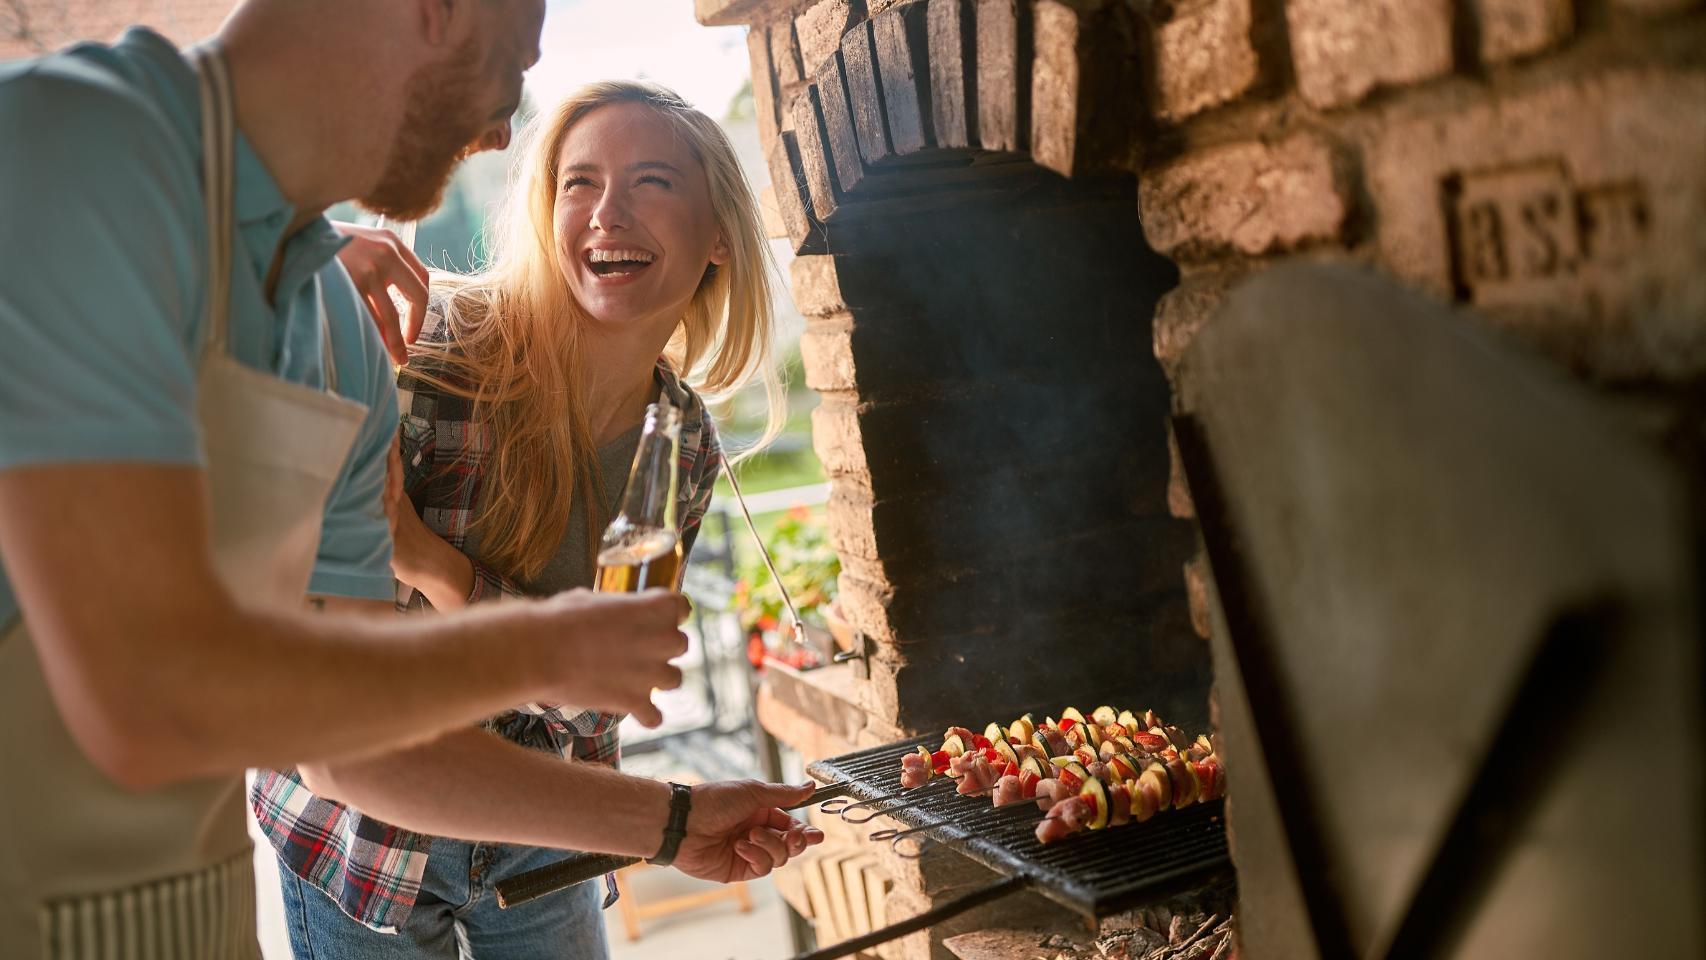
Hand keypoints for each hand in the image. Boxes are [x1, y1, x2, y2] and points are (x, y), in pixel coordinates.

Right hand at [332, 221, 428, 365]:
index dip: (422, 305)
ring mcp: (370, 268)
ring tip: (394, 358)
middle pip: (417, 297)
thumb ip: (380, 263)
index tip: (414, 322)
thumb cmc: (324, 242)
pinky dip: (370, 336)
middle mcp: (387, 252)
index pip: (422, 276)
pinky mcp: (352, 282)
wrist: (292, 232)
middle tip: (408, 346)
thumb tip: (394, 310)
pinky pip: (367, 318)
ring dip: (394, 342)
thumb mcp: (360, 242)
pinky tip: (367, 346)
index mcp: (392, 241)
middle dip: (415, 326)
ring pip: (391, 316)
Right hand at [535, 588, 690, 726]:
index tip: (654, 619)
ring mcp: (653, 673)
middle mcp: (665, 639)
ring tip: (632, 678)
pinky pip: (655, 716)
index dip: (668, 614)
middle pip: (680, 644)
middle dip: (661, 647)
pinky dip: (646, 716)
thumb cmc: (563, 618)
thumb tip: (617, 616)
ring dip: (657, 679)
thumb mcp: (596, 600)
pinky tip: (633, 710)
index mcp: (657, 607)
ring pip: (674, 679)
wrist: (540, 652)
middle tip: (635, 649)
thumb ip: (621, 610)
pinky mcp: (637, 702)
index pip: (682, 607)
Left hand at [669, 780, 824, 881]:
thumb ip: (784, 794)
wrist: (684, 822)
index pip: (792, 824)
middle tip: (795, 837)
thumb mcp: (753, 792)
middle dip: (796, 841)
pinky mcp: (738, 870)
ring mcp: (748, 852)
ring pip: (779, 857)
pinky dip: (755, 855)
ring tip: (751, 835)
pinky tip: (740, 846)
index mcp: (761, 812)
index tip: (818, 835)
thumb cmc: (715, 800)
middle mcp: (756, 832)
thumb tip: (811, 786)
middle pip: (790, 845)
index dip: (805, 831)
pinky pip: (762, 867)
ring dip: (770, 845)